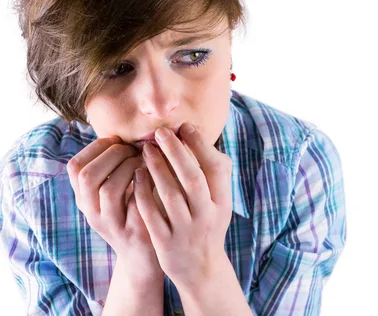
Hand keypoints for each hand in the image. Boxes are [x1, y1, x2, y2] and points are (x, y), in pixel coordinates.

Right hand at [66, 136, 162, 278]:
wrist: (147, 254)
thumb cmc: (135, 210)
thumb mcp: (117, 189)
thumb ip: (114, 165)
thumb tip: (125, 130)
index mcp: (85, 198)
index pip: (75, 167)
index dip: (97, 148)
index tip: (119, 141)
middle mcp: (93, 212)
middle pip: (88, 176)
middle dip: (114, 155)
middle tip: (134, 151)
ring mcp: (112, 225)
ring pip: (110, 189)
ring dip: (130, 168)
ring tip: (145, 163)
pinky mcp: (134, 232)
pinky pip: (137, 204)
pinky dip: (147, 185)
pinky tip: (158, 177)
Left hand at [134, 122, 232, 286]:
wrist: (202, 269)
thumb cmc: (208, 224)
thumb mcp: (220, 201)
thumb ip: (214, 173)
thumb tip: (199, 137)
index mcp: (222, 202)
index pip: (215, 168)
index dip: (200, 145)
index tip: (185, 127)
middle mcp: (206, 215)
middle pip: (192, 178)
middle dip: (176, 152)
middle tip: (161, 132)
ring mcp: (186, 230)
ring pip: (170, 195)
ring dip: (157, 169)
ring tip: (146, 149)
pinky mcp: (166, 242)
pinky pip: (151, 213)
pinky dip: (143, 192)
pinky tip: (137, 175)